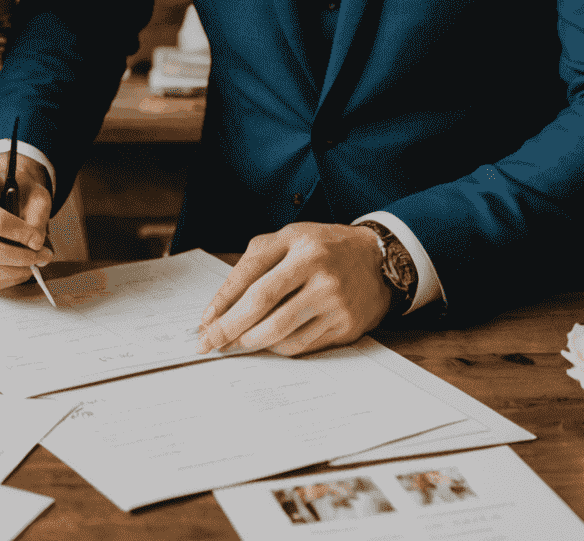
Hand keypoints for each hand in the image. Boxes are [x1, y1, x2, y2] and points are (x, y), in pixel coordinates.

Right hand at [0, 154, 52, 290]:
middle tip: (37, 255)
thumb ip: (36, 215)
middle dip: (12, 255)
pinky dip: (3, 279)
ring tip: (32, 263)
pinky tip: (19, 269)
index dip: (10, 228)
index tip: (34, 238)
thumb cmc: (10, 187)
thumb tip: (36, 243)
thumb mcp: (31, 190)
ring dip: (10, 270)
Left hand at [196, 223, 391, 357]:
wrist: (378, 261)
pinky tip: (267, 344)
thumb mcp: (290, 237)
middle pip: (262, 304)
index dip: (223, 300)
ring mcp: (333, 300)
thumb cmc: (324, 247)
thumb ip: (257, 261)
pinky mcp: (344, 326)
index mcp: (298, 244)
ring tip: (235, 344)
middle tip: (210, 342)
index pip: (251, 273)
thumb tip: (225, 302)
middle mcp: (317, 270)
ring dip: (251, 341)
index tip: (205, 321)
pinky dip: (278, 347)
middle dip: (230, 327)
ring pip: (281, 330)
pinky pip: (301, 344)